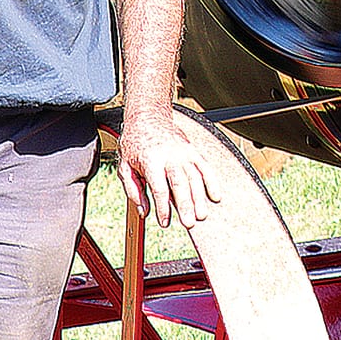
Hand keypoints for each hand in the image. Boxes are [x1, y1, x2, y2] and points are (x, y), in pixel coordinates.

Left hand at [117, 111, 217, 229]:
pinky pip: (205, 166)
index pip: (159, 188)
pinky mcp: (192, 150)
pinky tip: (215, 196)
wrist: (147, 117)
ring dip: (200, 197)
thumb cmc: (135, 144)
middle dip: (185, 205)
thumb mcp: (125, 167)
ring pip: (195, 177)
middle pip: (180, 183)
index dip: (163, 207)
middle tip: (190, 223)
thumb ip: (134, 191)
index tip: (165, 222)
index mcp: (150, 161)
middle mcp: (169, 156)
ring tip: (202, 215)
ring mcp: (183, 152)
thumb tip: (144, 212)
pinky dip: (212, 181)